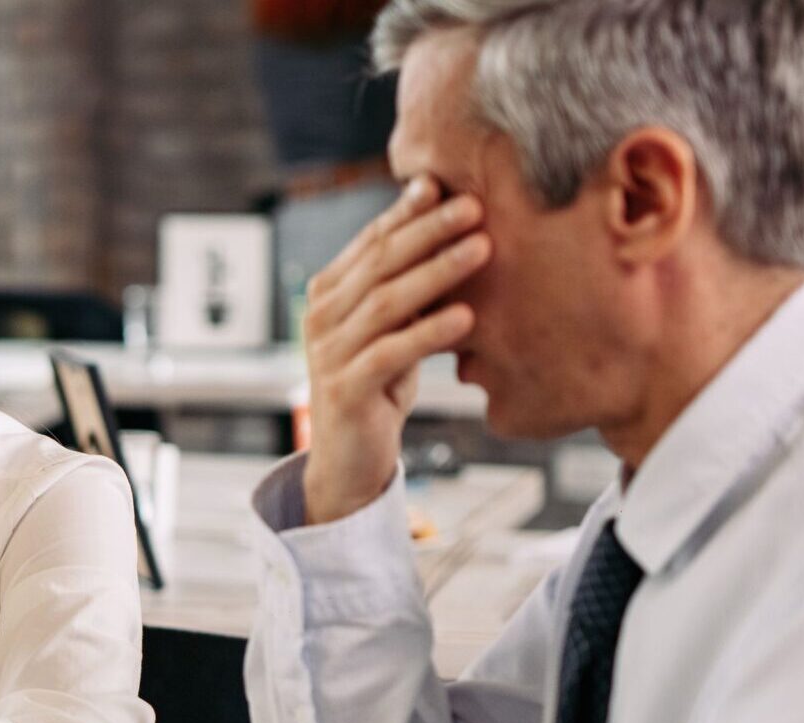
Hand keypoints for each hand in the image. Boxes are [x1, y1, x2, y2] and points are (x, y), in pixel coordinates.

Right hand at [300, 178, 488, 525]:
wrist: (349, 458)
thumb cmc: (379, 384)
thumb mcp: (393, 327)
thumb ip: (408, 286)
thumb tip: (459, 227)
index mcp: (329, 293)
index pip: (372, 242)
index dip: (407, 212)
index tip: (446, 184)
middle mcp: (321, 316)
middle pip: (380, 264)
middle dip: (430, 231)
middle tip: (475, 207)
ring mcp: (329, 353)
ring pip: (387, 302)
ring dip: (438, 272)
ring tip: (482, 249)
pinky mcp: (345, 389)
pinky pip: (391, 353)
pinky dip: (429, 332)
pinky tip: (465, 317)